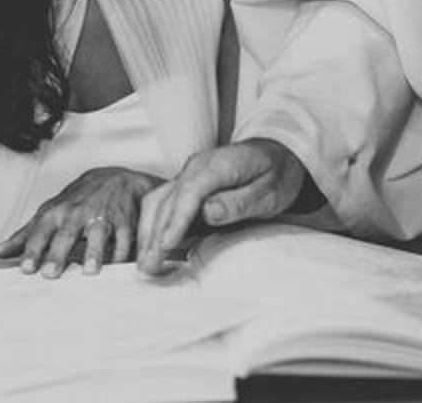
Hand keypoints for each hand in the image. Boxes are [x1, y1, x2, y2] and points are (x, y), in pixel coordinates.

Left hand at [0, 168, 161, 276]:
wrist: (113, 179)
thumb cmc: (75, 201)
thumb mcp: (49, 213)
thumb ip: (25, 235)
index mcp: (56, 213)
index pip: (41, 233)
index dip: (32, 250)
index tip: (26, 269)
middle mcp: (77, 214)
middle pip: (66, 235)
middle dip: (58, 253)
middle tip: (50, 274)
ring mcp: (102, 216)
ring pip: (98, 235)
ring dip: (94, 252)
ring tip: (90, 271)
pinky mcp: (125, 222)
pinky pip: (125, 239)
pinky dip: (124, 253)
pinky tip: (118, 268)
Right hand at [136, 139, 304, 275]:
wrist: (276, 156)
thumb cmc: (276, 174)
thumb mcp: (269, 192)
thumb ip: (238, 202)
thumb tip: (208, 212)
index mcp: (219, 165)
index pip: (190, 192)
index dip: (176, 220)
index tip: (165, 245)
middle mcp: (196, 167)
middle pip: (169, 199)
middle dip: (155, 234)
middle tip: (149, 266)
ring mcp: (188, 174)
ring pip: (159, 201)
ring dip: (149, 231)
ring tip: (145, 262)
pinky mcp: (185, 185)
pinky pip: (163, 203)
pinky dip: (152, 224)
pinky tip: (149, 246)